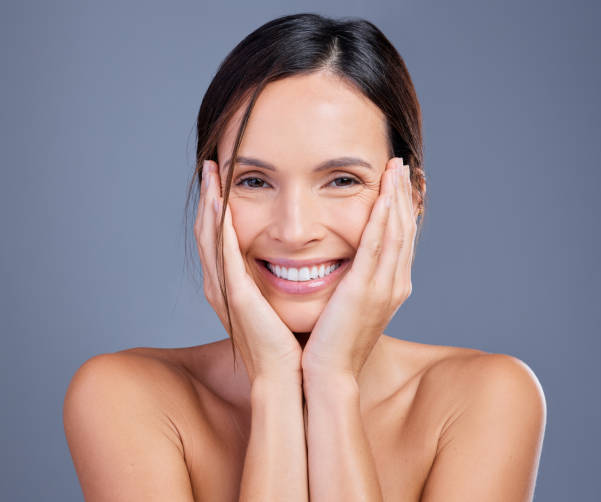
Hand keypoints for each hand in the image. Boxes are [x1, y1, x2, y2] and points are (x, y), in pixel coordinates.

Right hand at [194, 160, 302, 383]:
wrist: (289, 378)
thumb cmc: (291, 345)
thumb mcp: (282, 305)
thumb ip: (280, 282)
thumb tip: (301, 261)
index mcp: (235, 287)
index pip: (221, 238)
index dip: (218, 208)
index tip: (224, 179)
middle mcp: (223, 286)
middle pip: (209, 231)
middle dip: (208, 197)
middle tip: (211, 166)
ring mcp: (226, 290)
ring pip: (210, 236)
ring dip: (209, 202)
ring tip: (211, 172)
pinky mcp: (235, 294)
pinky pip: (223, 251)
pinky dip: (218, 224)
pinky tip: (219, 200)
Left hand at [301, 157, 416, 380]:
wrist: (328, 374)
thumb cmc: (333, 342)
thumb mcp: (350, 307)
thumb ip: (355, 282)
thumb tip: (349, 265)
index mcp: (391, 287)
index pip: (401, 239)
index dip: (402, 208)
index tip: (398, 183)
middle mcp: (395, 284)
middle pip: (404, 230)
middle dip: (403, 195)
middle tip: (401, 165)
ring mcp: (384, 287)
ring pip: (396, 232)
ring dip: (396, 198)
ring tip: (395, 169)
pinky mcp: (365, 290)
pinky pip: (377, 246)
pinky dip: (382, 218)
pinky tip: (382, 195)